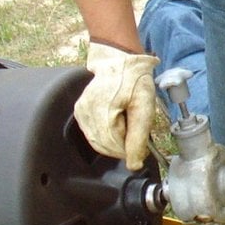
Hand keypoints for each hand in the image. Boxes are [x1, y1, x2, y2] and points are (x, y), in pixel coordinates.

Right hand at [74, 40, 158, 169]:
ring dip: (114, 139)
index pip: (115, 148)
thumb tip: (134, 164)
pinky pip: (93, 133)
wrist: (119, 60)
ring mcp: (81, 113)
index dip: (130, 148)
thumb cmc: (133, 79)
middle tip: (134, 129)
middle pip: (105, 147)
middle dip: (122, 144)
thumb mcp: (144, 106)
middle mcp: (86, 115)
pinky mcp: (80, 111)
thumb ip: (138, 137)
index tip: (141, 141)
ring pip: (98, 142)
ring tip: (125, 121)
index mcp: (102, 114)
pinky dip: (106, 133)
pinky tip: (116, 120)